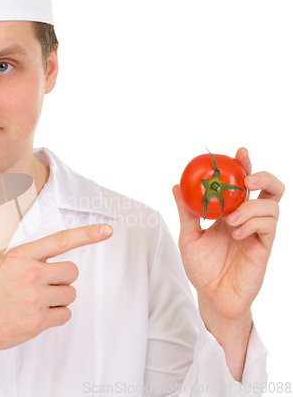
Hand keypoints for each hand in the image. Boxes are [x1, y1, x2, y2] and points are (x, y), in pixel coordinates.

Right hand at [0, 223, 112, 396]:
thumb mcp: (1, 266)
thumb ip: (28, 261)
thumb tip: (53, 262)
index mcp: (20, 256)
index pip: (61, 240)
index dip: (87, 234)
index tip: (107, 229)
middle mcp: (30, 273)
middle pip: (72, 272)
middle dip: (62, 280)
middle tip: (43, 288)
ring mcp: (35, 298)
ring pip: (70, 294)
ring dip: (58, 300)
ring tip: (35, 304)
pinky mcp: (37, 321)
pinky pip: (64, 315)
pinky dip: (54, 317)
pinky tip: (35, 317)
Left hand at [172, 147, 284, 320]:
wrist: (212, 296)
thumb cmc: (202, 267)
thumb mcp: (189, 236)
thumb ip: (186, 212)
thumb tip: (176, 185)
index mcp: (231, 212)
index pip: (243, 184)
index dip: (245, 166)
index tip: (239, 152)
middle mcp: (248, 218)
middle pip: (269, 189)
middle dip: (262, 176)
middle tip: (247, 178)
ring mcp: (258, 232)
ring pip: (271, 205)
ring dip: (251, 206)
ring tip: (231, 220)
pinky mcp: (264, 247)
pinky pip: (268, 226)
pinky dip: (253, 223)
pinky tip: (236, 232)